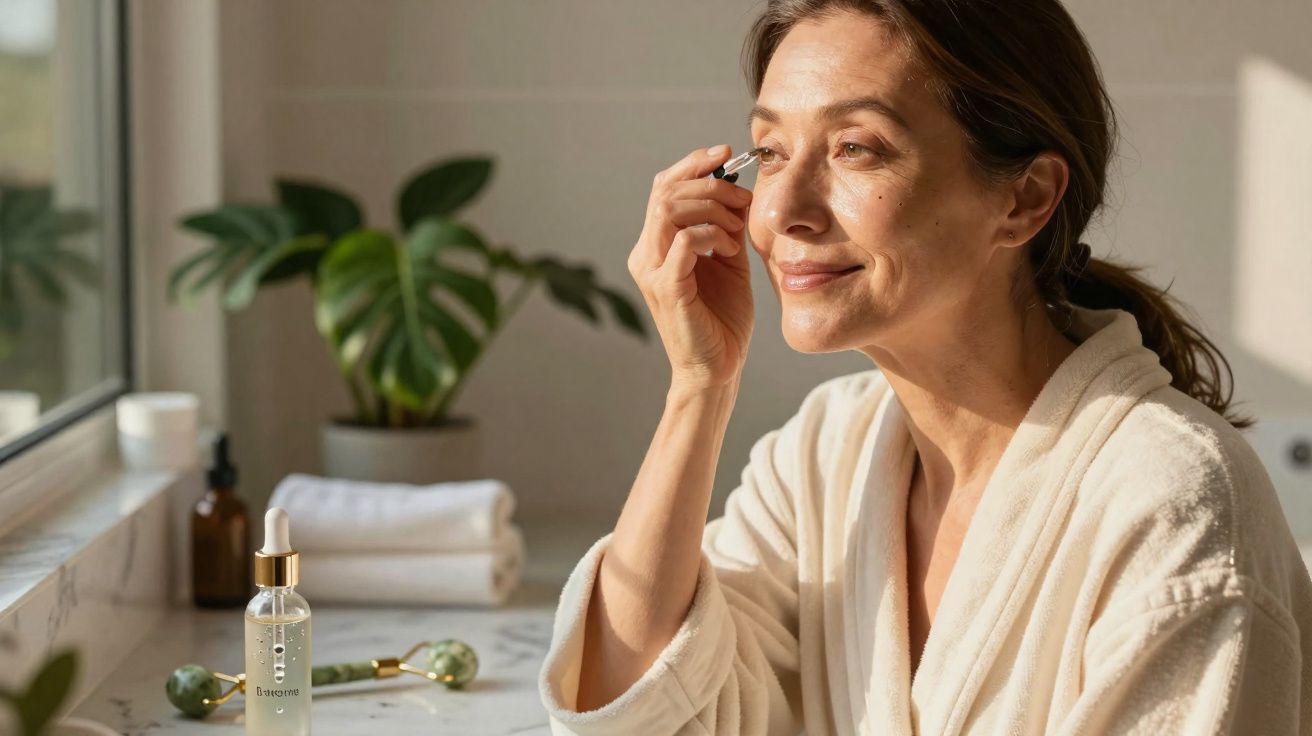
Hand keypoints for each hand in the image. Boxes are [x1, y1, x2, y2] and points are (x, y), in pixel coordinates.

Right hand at [627, 145, 754, 389]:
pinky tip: (728, 247)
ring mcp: (653, 271)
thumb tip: (739, 188)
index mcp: (657, 244)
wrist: (718, 369)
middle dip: (710, 184)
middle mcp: (646, 253)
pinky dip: (710, 234)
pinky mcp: (666, 289)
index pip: (664, 187)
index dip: (692, 164)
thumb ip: (728, 226)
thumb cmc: (722, 320)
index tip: (725, 153)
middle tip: (741, 198)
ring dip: (710, 207)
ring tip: (735, 228)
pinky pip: (683, 242)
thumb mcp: (729, 261)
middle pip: (665, 191)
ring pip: (669, 210)